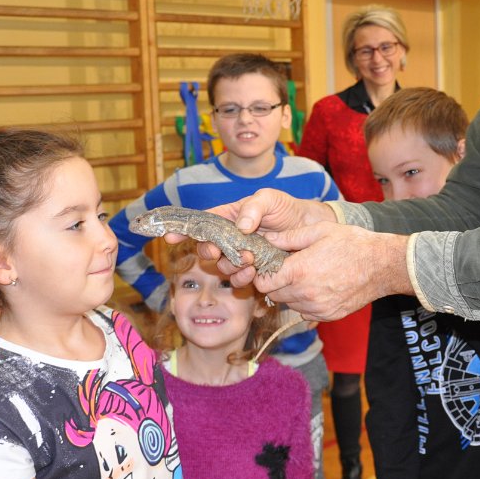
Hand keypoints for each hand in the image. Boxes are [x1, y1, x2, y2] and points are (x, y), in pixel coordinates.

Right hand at [186, 188, 336, 273]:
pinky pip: (239, 280)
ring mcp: (241, 256)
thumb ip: (253, 207)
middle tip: (220, 250)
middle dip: (209, 251)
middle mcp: (230, 238)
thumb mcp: (270, 198)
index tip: (169, 236)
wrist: (310, 229)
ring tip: (247, 259)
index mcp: (228, 217)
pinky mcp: (254, 271)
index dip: (182, 229)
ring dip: (229, 266)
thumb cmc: (287, 209)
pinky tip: (254, 271)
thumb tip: (241, 226)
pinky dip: (242, 278)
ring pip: (221, 266)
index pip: (200, 223)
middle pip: (206, 248)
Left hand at [247, 221, 412, 320]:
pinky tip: (316, 287)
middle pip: (274, 295)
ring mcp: (317, 307)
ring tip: (304, 276)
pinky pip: (305, 312)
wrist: (383, 265)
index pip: (264, 282)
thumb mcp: (319, 231)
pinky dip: (305, 302)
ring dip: (290, 292)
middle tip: (286, 269)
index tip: (268, 266)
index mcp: (299, 270)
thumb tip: (267, 238)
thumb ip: (289, 237)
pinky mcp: (328, 315)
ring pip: (289, 304)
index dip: (262, 274)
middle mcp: (305, 293)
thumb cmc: (353, 243)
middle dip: (276, 282)